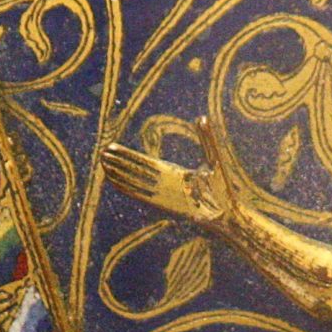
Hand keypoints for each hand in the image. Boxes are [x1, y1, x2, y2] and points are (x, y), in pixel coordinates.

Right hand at [99, 117, 237, 226]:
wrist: (228, 213)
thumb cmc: (223, 190)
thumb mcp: (213, 159)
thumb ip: (206, 139)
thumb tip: (202, 117)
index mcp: (176, 174)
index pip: (148, 163)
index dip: (131, 156)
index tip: (116, 147)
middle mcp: (167, 184)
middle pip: (138, 171)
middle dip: (120, 162)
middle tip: (103, 152)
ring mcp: (165, 195)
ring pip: (137, 182)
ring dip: (120, 174)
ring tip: (104, 164)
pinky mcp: (165, 204)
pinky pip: (143, 194)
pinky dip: (129, 188)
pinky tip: (116, 182)